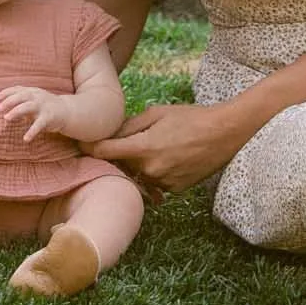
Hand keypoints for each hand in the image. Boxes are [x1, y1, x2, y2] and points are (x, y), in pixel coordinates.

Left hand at [0, 85, 72, 141]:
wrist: (67, 111)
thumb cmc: (45, 106)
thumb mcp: (33, 100)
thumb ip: (20, 102)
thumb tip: (2, 107)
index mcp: (31, 91)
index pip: (16, 89)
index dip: (5, 93)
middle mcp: (36, 96)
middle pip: (20, 96)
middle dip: (8, 101)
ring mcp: (43, 106)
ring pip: (27, 106)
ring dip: (16, 111)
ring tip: (6, 118)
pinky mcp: (49, 117)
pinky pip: (39, 124)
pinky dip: (32, 131)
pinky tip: (25, 139)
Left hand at [86, 103, 247, 194]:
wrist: (225, 133)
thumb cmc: (191, 118)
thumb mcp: (156, 113)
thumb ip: (129, 126)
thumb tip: (108, 133)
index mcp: (143, 148)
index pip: (104, 152)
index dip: (90, 147)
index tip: (81, 144)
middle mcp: (150, 170)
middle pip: (121, 165)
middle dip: (116, 156)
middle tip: (116, 144)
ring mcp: (163, 183)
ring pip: (138, 175)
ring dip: (137, 166)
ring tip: (153, 148)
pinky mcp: (175, 190)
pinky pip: (155, 182)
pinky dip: (154, 173)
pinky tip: (167, 158)